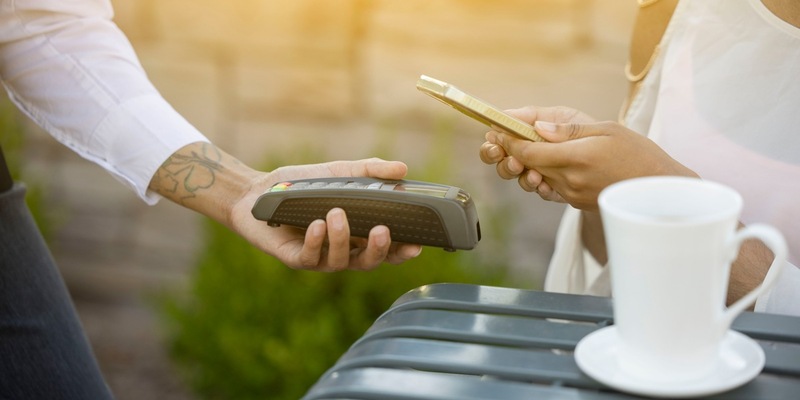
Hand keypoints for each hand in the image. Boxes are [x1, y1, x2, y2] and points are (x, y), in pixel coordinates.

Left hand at [150, 144, 422, 271]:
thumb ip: (370, 171)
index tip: (416, 246)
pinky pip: (310, 258)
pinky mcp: (295, 259)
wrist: (258, 192)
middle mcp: (341, 250)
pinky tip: (316, 224)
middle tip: (382, 231)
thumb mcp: (339, 173)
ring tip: (337, 213)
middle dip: (378, 251)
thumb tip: (403, 168)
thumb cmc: (301, 186)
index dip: (401, 252)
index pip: (385, 250)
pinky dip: (316, 242)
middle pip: (368, 263)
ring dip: (342, 239)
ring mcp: (319, 257)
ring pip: (339, 262)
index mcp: (357, 234)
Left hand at [484, 106, 697, 209]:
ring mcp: (572, 194)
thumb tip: (537, 128)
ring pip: (537, 176)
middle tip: (502, 136)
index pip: (528, 151)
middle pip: (528, 165)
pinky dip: (545, 173)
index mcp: (576, 158)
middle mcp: (569, 180)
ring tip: (524, 147)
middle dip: (513, 150)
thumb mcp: (607, 131)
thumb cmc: (639, 154)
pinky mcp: (576, 202)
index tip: (499, 129)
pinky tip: (548, 162)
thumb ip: (569, 130)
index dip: (509, 140)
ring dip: (527, 163)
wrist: (661, 191)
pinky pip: (552, 186)